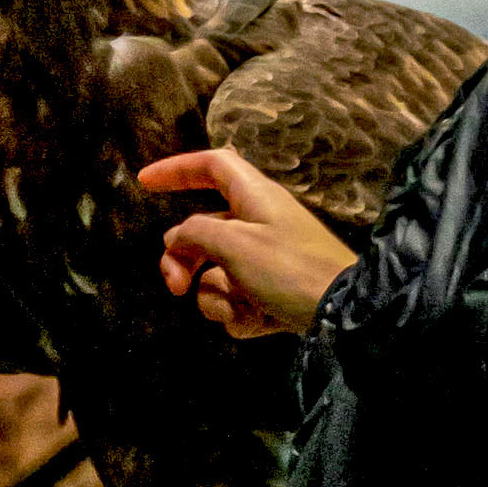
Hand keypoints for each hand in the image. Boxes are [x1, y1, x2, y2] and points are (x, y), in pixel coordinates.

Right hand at [138, 147, 356, 337]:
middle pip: (200, 230)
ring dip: (214, 296)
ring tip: (237, 308)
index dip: (176, 170)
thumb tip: (178, 240)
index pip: (211, 166)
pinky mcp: (272, 292)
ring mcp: (264, 260)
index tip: (144, 183)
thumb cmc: (289, 268)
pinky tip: (259, 320)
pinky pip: (236, 300)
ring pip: (214, 273)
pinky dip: (239, 313)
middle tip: (176, 287)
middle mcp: (258, 223)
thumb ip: (194, 234)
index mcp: (254, 197)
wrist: (342, 312)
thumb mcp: (234, 243)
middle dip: (180, 261)